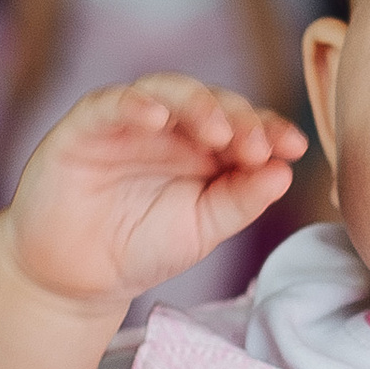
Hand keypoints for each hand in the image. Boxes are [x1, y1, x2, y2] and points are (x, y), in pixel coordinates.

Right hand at [4, 75, 306, 306]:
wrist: (74, 278)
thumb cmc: (141, 247)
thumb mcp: (202, 230)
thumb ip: (241, 201)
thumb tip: (286, 173)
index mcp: (205, 149)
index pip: (244, 125)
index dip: (271, 129)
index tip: (295, 147)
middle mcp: (171, 128)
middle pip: (212, 102)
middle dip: (240, 119)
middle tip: (258, 147)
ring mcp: (129, 122)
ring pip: (168, 90)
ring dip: (197, 105)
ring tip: (218, 132)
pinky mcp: (87, 125)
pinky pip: (112, 103)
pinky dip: (135, 104)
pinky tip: (158, 118)